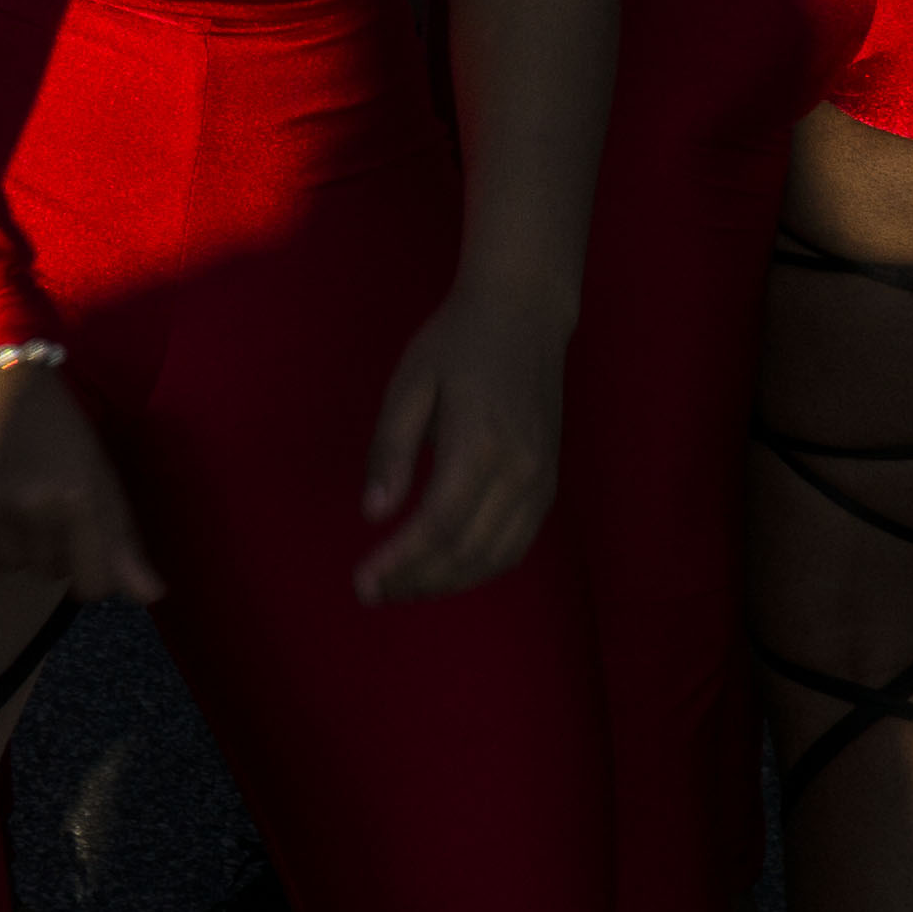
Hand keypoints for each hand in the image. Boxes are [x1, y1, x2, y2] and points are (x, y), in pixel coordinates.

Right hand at [0, 359, 165, 605]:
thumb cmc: (50, 418)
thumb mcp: (96, 469)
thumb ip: (121, 538)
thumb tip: (151, 597)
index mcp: (76, 494)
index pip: (94, 585)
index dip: (93, 567)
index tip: (83, 539)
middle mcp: (28, 506)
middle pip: (51, 574)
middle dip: (52, 546)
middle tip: (40, 495)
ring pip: (11, 570)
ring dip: (15, 547)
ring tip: (9, 497)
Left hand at [358, 280, 568, 599]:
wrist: (524, 317)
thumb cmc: (455, 345)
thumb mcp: (409, 384)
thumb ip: (391, 450)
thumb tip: (374, 514)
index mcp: (481, 445)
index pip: (437, 525)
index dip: (400, 562)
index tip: (364, 583)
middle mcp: (520, 472)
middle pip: (467, 551)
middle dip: (418, 581)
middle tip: (372, 594)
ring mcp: (542, 481)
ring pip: (497, 556)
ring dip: (448, 582)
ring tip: (402, 590)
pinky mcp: (549, 483)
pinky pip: (517, 542)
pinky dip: (480, 567)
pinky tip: (445, 570)